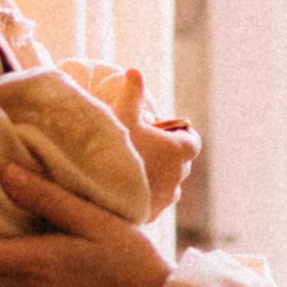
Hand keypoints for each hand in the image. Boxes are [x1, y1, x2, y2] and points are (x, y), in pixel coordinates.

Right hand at [60, 62, 197, 215]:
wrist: (95, 188)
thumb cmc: (113, 147)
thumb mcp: (121, 113)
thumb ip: (132, 92)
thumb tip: (135, 71)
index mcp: (179, 151)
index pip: (192, 141)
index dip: (180, 134)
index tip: (162, 130)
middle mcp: (179, 177)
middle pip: (182, 163)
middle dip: (168, 154)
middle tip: (144, 145)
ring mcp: (166, 199)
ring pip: (170, 185)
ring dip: (158, 176)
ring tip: (134, 168)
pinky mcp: (152, 215)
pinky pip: (155, 202)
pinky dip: (147, 194)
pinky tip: (125, 187)